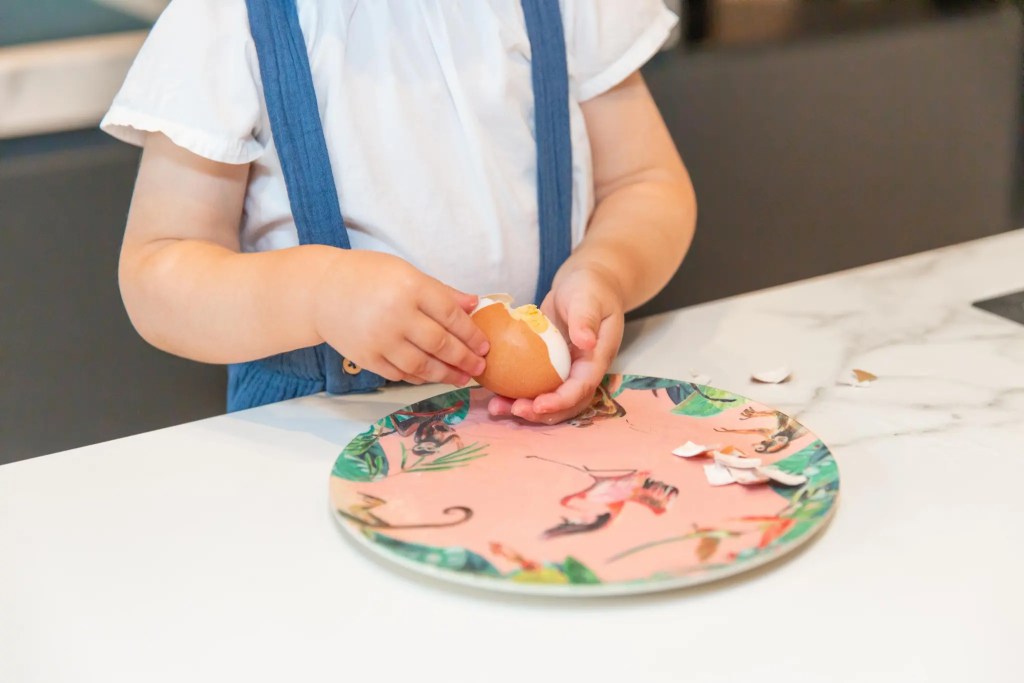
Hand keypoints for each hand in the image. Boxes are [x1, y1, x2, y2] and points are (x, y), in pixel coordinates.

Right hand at [314, 251, 488, 385]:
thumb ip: (441, 291)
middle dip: (465, 359)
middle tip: (480, 367)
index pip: (451, 315)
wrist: (320, 290)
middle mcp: (396, 315)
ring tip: (462, 378)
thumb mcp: (406, 272)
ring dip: (446, 374)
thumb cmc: (367, 276)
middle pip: (440, 344)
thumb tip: (475, 304)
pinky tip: (432, 377)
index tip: (485, 346)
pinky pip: (400, 374)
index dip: (472, 334)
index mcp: (410, 287)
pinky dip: (419, 378)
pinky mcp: (367, 358)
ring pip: (422, 365)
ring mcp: (380, 339)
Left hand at [487, 264, 624, 423]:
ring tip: (497, 407)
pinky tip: (494, 393)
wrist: (585, 284)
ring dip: (524, 408)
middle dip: (539, 412)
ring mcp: (566, 371)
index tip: (537, 405)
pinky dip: (516, 393)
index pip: (581, 388)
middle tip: (513, 410)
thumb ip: (586, 320)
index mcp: (596, 359)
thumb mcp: (588, 299)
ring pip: (548, 399)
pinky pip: (535, 386)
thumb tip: (586, 342)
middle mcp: (583, 371)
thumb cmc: (589, 288)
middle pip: (565, 404)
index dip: (561, 401)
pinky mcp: (549, 367)